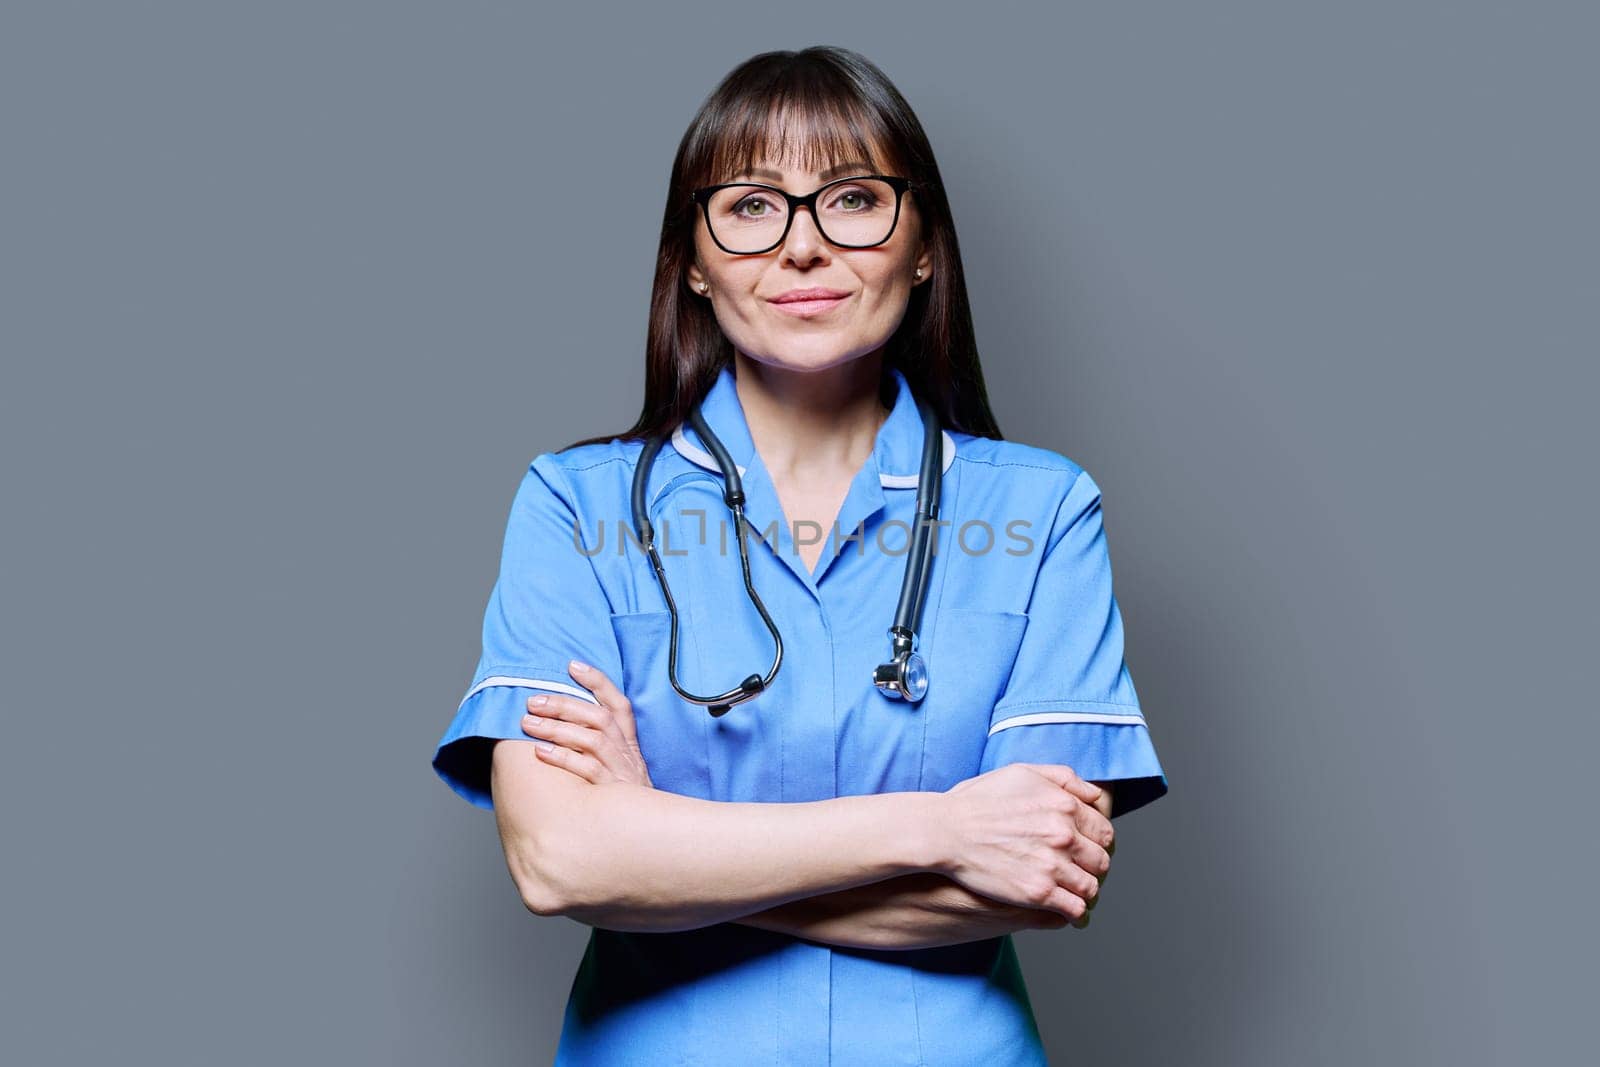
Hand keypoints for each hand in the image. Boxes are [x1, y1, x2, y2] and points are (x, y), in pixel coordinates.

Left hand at [520, 661, 653, 787]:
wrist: (648, 835)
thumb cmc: (624, 800)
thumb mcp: (622, 769)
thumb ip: (601, 747)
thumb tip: (564, 724)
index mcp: (629, 744)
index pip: (619, 704)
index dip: (598, 682)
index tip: (573, 665)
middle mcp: (627, 754)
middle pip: (599, 717)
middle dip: (564, 704)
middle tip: (533, 701)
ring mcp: (621, 772)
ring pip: (591, 739)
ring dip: (557, 728)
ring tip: (528, 723)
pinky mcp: (612, 792)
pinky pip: (587, 770)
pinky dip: (563, 758)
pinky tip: (541, 752)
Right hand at [934, 764, 1115, 926]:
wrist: (946, 831)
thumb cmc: (979, 801)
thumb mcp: (1023, 773)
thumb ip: (1064, 779)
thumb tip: (1095, 795)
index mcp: (1065, 805)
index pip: (1104, 831)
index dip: (1097, 842)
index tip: (1086, 848)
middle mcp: (1064, 835)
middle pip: (1101, 860)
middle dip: (1093, 867)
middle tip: (1080, 870)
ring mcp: (1053, 865)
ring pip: (1091, 887)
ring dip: (1085, 890)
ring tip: (1073, 891)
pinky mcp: (1038, 893)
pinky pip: (1074, 909)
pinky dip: (1075, 911)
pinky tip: (1066, 908)